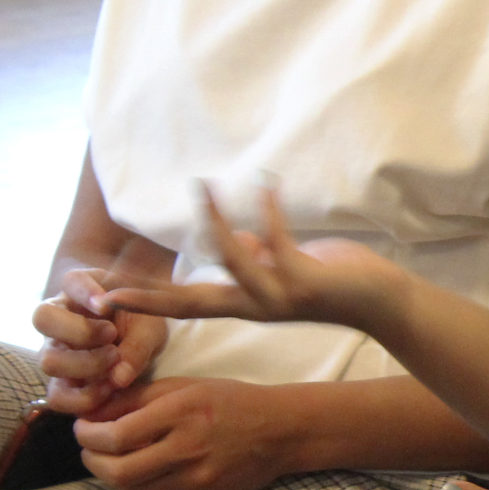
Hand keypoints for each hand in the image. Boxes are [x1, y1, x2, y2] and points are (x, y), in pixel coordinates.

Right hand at [33, 267, 167, 415]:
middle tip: (112, 336)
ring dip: (84, 365)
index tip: (105, 305)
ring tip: (114, 361)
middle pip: (42, 318)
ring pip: (48, 360)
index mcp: (81, 288)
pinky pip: (57, 397)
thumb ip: (138, 344)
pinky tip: (108, 389)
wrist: (143, 346)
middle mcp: (59, 317)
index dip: (85, 293)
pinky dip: (83, 398)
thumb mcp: (150, 327)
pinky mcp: (61, 381)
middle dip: (80, 331)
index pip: (71, 280)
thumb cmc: (142, 323)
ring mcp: (55, 350)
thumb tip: (119, 378)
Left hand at [71, 375, 294, 489]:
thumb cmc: (229, 401)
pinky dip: (139, 486)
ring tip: (110, 459)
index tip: (82, 428)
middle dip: (91, 460)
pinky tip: (140, 469)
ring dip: (111, 476)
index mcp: (182, 413)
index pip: (116, 436)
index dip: (87, 435)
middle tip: (88, 448)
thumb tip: (92, 412)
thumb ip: (135, 398)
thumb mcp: (184, 387)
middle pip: (118, 472)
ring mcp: (197, 479)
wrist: (280, 431)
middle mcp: (188, 449)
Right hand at [99, 184, 399, 329]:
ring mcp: (278, 296)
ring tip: (201, 187)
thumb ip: (257, 259)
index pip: (184, 305)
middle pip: (190, 303)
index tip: (105, 299)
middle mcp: (254, 306)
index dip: (146, 301)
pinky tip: (266, 183)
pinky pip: (278, 241)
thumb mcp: (285, 270)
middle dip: (149, 297)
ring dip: (215, 223)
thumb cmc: (334, 282)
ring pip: (230, 263)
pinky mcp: (304, 281)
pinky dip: (270, 209)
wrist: (383, 302)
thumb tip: (236, 243)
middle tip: (108, 291)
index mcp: (245, 304)